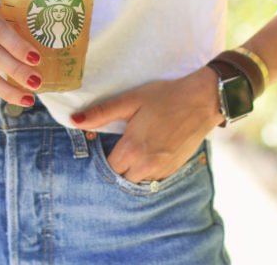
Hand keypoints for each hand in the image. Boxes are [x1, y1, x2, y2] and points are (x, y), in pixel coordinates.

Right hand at [0, 0, 42, 105]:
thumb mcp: (3, 10)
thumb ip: (18, 22)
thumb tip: (52, 39)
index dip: (16, 45)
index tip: (36, 58)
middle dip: (16, 69)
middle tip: (36, 81)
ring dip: (7, 88)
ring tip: (28, 98)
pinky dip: (0, 91)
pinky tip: (17, 97)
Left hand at [70, 67, 224, 183]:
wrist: (202, 100)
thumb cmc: (165, 97)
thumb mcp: (131, 100)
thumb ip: (102, 113)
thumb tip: (74, 121)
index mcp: (133, 149)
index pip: (109, 167)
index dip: (106, 154)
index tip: (107, 142)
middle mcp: (147, 165)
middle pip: (123, 176)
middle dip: (119, 163)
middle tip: (122, 143)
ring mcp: (163, 169)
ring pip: (139, 179)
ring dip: (134, 168)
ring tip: (136, 145)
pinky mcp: (175, 168)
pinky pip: (155, 177)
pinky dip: (149, 168)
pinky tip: (151, 149)